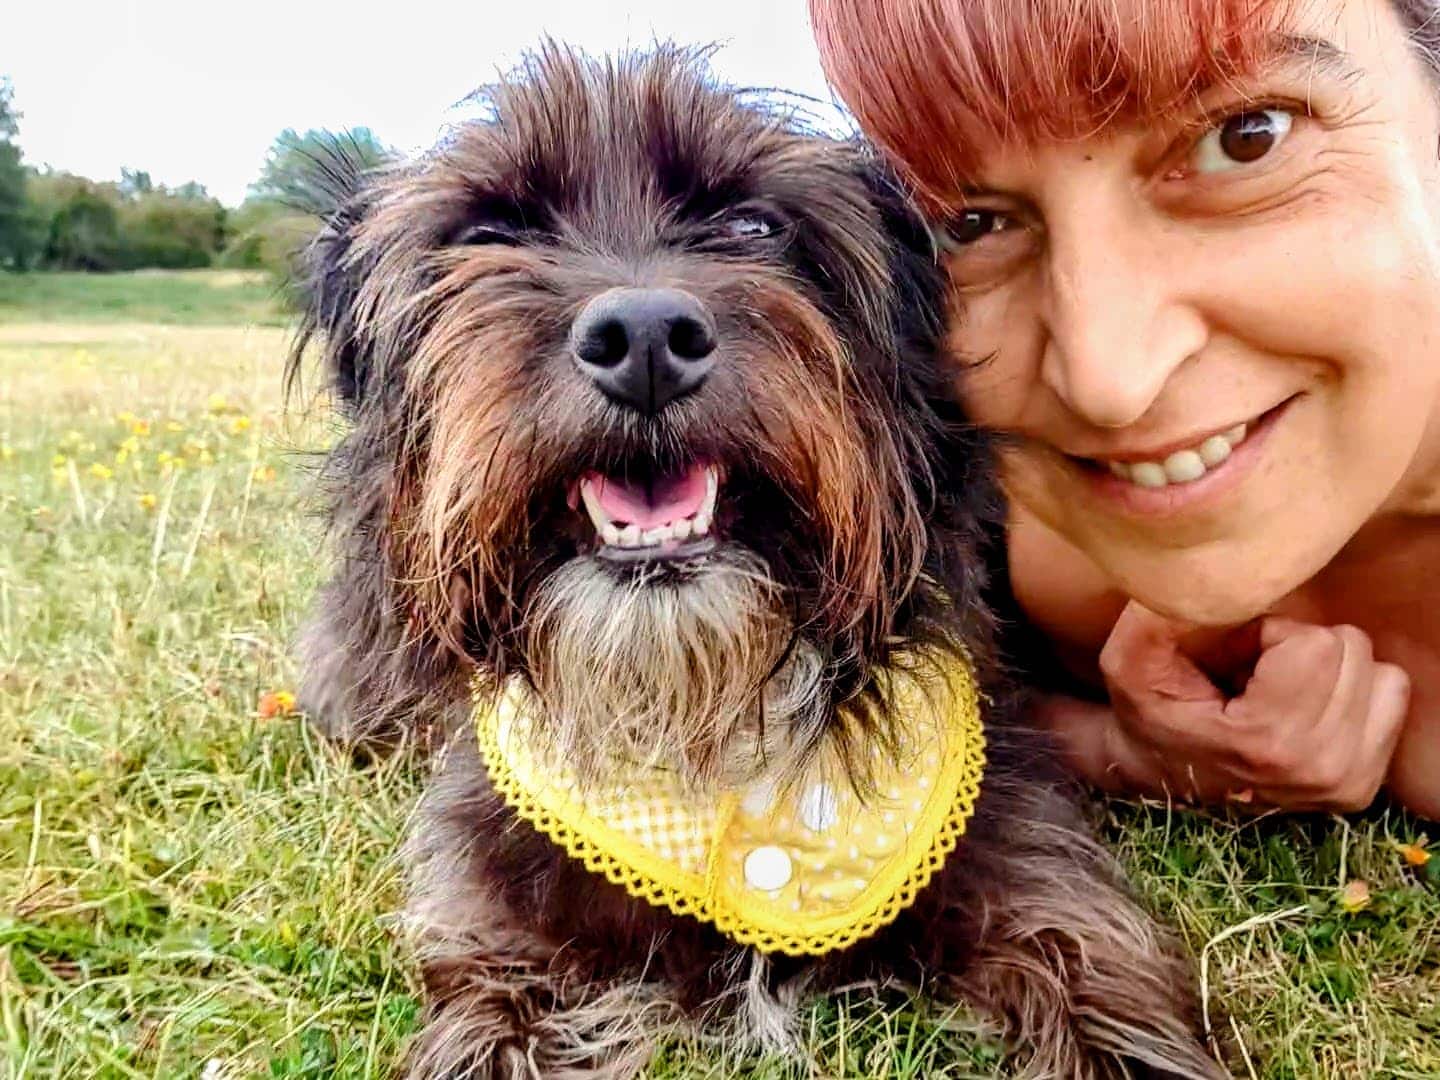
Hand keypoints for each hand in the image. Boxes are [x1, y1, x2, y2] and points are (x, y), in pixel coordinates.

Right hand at [1093, 602, 1409, 811]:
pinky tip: (1305, 710)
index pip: (1317, 645)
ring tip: (1279, 693)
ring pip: (1380, 671)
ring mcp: (1345, 782)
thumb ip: (1158, 615)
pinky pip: (1392, 697)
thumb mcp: (1130, 659)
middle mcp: (1318, 768)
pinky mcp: (1362, 786)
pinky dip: (1352, 692)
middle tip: (1255, 675)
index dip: (1269, 634)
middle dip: (1300, 647)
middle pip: (1351, 650)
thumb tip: (1201, 575)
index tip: (1234, 660)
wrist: (1160, 772)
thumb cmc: (1151, 709)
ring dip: (1329, 670)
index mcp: (1266, 741)